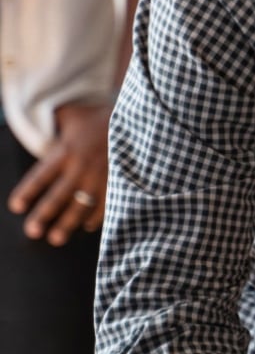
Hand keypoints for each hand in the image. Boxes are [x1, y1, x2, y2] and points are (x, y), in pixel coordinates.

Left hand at [9, 101, 110, 245]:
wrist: (140, 119)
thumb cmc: (101, 117)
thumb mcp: (74, 114)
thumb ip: (57, 119)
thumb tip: (42, 115)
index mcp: (66, 151)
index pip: (41, 176)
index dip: (27, 192)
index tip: (16, 207)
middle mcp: (82, 167)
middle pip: (58, 196)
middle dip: (44, 215)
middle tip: (32, 231)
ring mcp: (102, 177)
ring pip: (81, 205)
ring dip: (68, 224)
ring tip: (56, 238)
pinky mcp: (120, 182)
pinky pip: (106, 205)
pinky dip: (96, 218)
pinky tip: (87, 226)